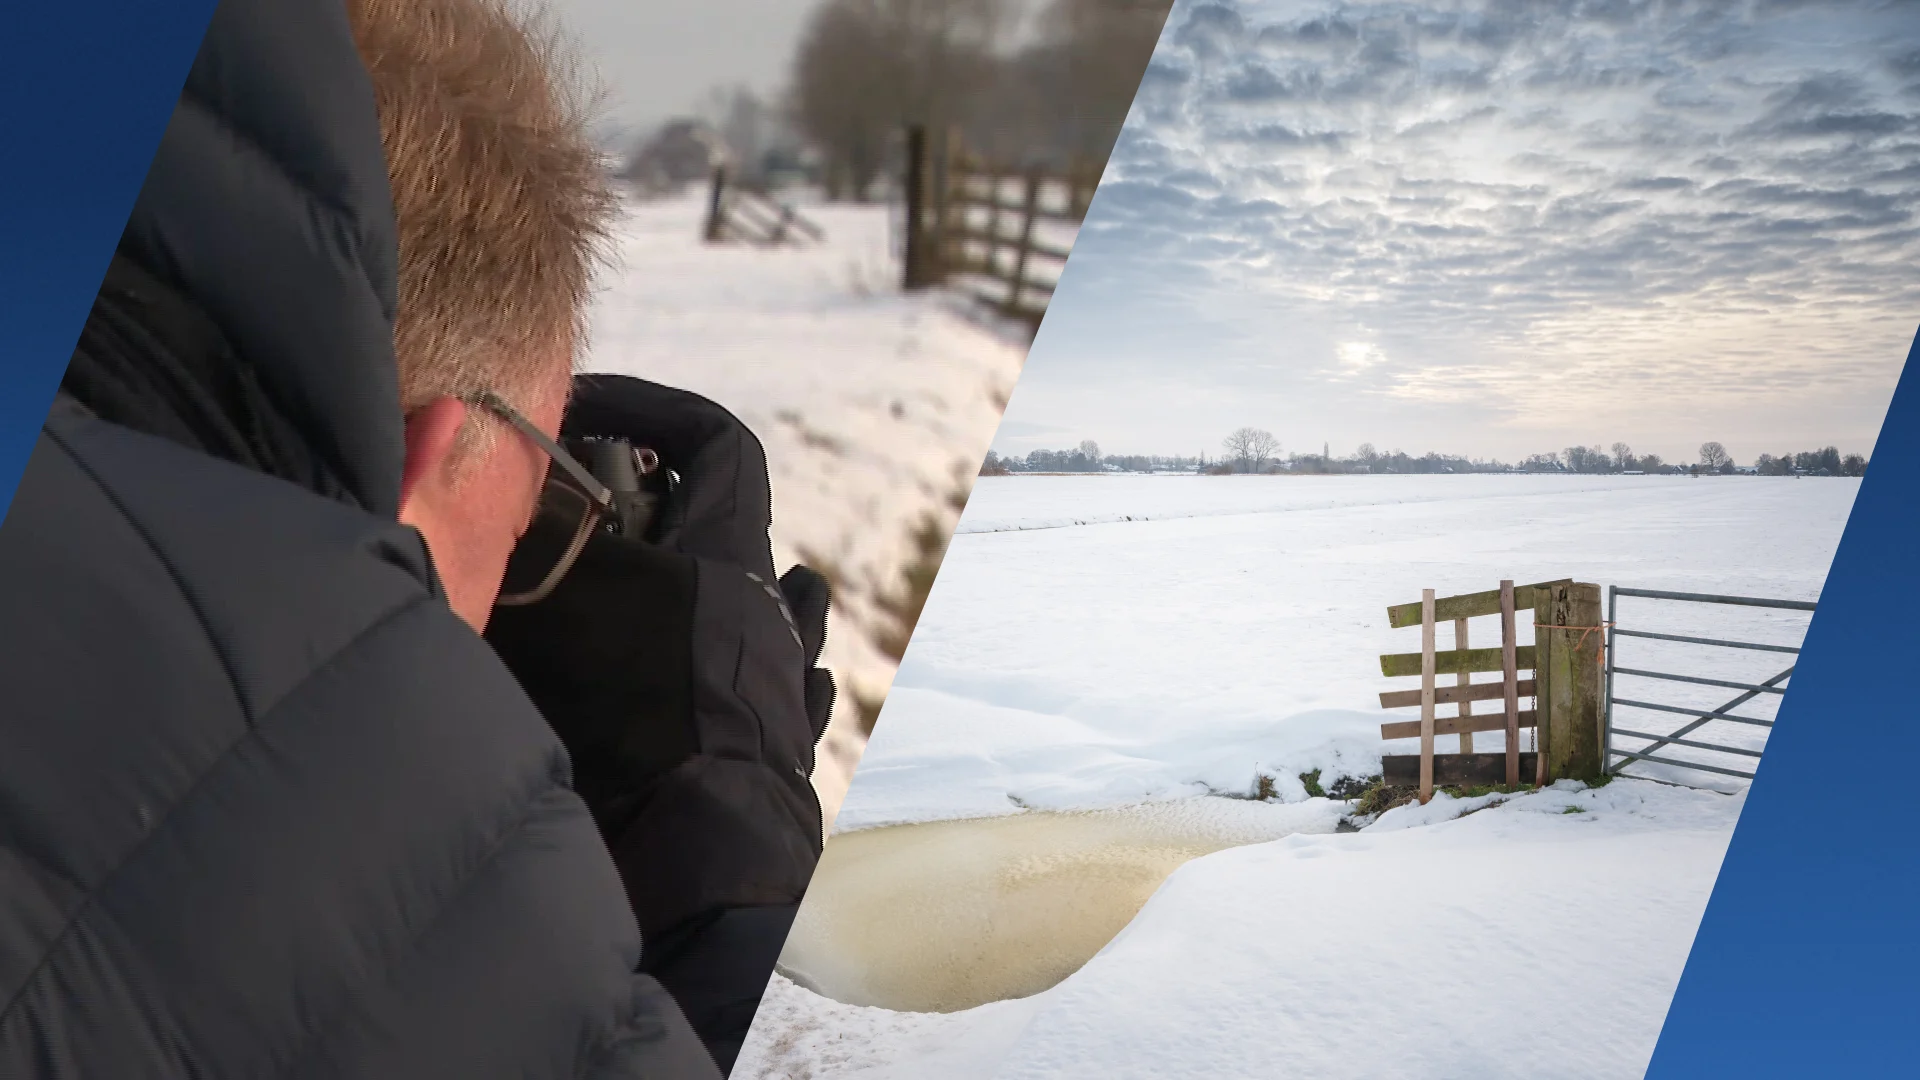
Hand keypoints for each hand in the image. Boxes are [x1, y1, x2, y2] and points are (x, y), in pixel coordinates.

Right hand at [485, 373, 832, 934]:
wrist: (696, 846)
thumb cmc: (633, 708)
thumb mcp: (559, 595)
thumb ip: (528, 528)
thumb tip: (479, 463)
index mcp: (732, 553)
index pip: (718, 441)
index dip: (656, 408)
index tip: (591, 409)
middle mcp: (771, 610)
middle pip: (727, 529)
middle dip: (659, 517)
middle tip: (590, 526)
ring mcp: (783, 683)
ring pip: (760, 613)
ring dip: (706, 598)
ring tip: (643, 602)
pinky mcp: (780, 750)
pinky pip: (778, 693)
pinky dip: (738, 677)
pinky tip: (700, 681)